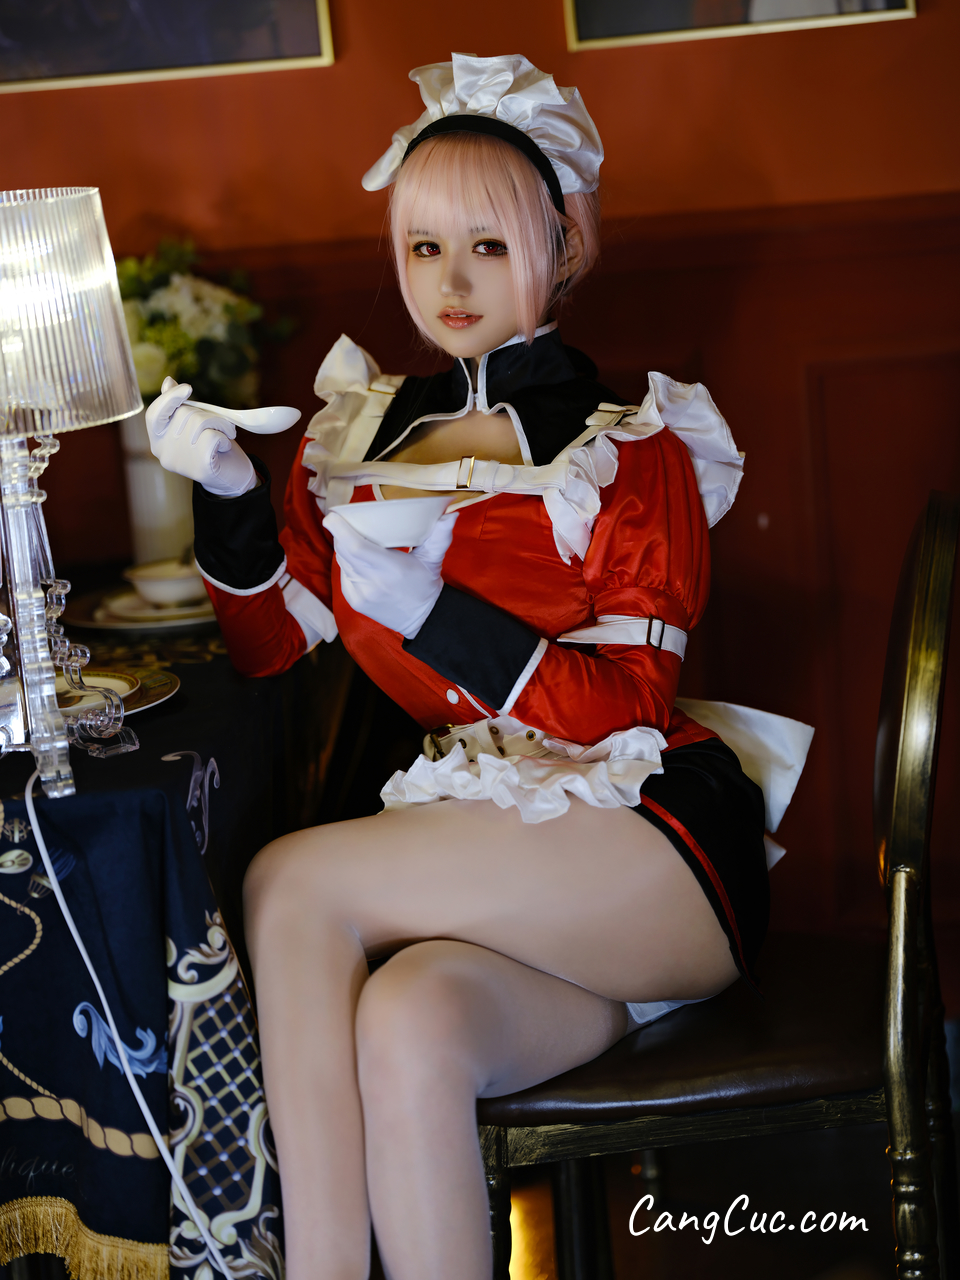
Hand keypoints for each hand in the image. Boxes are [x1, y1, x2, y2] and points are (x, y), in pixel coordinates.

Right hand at [146, 377, 255, 496]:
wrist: (231, 479)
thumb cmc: (211, 448)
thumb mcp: (194, 426)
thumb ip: (178, 407)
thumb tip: (168, 382)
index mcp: (158, 441)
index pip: (154, 415)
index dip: (169, 398)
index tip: (187, 388)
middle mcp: (163, 452)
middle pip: (184, 414)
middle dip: (207, 414)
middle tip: (220, 425)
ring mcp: (179, 460)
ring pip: (199, 422)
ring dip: (220, 424)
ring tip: (225, 435)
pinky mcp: (199, 466)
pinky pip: (212, 436)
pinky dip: (224, 438)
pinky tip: (223, 448)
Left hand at [322, 509, 457, 637]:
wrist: (421, 619)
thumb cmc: (426, 585)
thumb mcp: (433, 559)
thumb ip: (440, 536)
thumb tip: (451, 515)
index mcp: (391, 569)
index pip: (356, 547)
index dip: (340, 530)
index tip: (333, 516)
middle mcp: (372, 582)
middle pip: (344, 551)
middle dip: (340, 533)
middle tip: (344, 521)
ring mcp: (360, 594)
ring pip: (343, 562)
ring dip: (344, 547)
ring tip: (353, 537)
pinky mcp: (354, 601)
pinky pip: (344, 574)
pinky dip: (348, 563)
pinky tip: (359, 560)